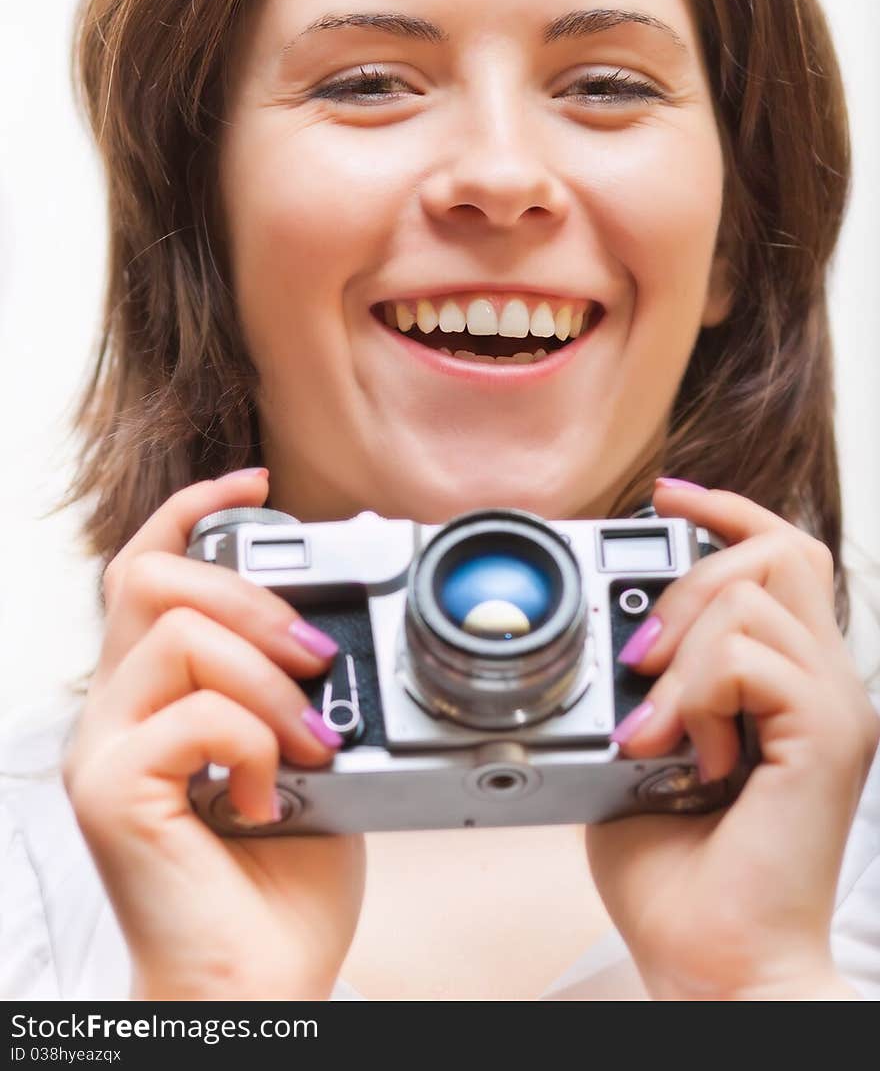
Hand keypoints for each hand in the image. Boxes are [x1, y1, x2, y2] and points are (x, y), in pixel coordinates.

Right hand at [63, 470, 364, 999]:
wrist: (256, 984)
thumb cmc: (280, 882)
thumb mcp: (302, 753)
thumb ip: (293, 687)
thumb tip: (330, 621)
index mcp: (150, 695)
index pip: (144, 568)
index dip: (193, 509)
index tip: (257, 483)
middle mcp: (110, 712)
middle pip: (151, 578)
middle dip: (250, 596)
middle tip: (313, 657)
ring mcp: (101, 749)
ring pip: (177, 635)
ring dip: (265, 680)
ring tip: (305, 745)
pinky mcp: (108, 791)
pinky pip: (191, 715)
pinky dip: (252, 744)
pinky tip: (265, 800)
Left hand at [585, 480, 879, 999]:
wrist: (715, 964)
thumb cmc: (680, 881)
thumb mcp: (639, 756)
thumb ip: (643, 690)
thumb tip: (612, 638)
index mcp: (790, 683)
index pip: (784, 556)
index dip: (727, 510)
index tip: (666, 493)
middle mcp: (826, 684)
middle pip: (779, 551)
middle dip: (687, 579)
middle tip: (639, 665)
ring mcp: (835, 707)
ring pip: (753, 598)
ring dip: (679, 653)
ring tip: (655, 729)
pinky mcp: (829, 736)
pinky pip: (750, 655)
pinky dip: (694, 691)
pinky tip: (682, 749)